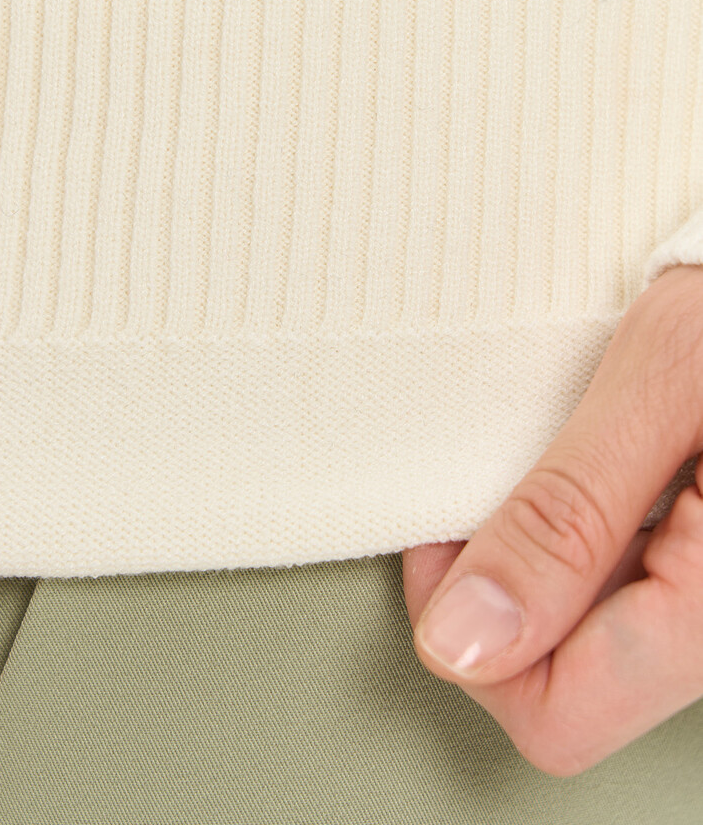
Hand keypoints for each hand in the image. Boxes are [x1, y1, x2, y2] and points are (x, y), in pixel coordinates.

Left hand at [401, 263, 702, 777]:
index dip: (471, 629)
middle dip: (505, 592)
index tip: (448, 531)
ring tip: (561, 471)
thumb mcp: (654, 389)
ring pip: (595, 649)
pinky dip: (589, 550)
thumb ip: (566, 518)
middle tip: (494, 489)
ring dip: (547, 568)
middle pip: (568, 688)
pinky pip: (629, 602)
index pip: (554, 714)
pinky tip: (596, 483)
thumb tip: (464, 640)